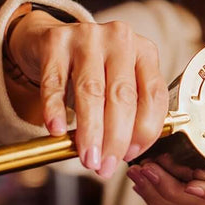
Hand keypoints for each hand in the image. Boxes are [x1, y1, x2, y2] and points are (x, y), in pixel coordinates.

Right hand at [7, 9, 169, 179]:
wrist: (51, 40)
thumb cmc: (93, 69)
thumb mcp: (119, 82)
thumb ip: (130, 111)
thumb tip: (126, 153)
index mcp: (144, 52)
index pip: (153, 95)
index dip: (145, 130)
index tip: (132, 155)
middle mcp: (119, 40)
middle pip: (122, 96)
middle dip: (115, 138)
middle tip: (105, 166)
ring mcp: (87, 37)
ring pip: (91, 91)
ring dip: (90, 131)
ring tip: (87, 158)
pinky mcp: (55, 42)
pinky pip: (55, 82)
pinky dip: (56, 109)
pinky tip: (57, 130)